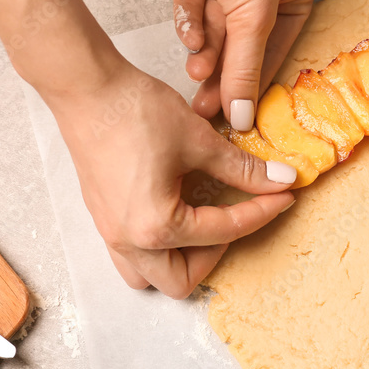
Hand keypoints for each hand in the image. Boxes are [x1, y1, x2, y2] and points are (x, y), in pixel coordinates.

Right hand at [45, 61, 296, 298]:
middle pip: (181, 281)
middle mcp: (129, 240)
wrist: (86, 87)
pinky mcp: (104, 218)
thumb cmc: (135, 111)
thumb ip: (243, 169)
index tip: (282, 196)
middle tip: (235, 219)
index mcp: (156, 226)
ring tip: (203, 223)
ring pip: (149, 276)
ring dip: (180, 261)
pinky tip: (177, 213)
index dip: (261, 211)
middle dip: (215, 256)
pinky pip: (132, 255)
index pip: (223, 231)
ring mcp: (111, 232)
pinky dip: (158, 249)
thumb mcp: (199, 141)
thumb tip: (282, 179)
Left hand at [167, 0, 317, 127]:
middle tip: (204, 106)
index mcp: (292, 3)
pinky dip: (190, 25)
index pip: (270, 56)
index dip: (249, 88)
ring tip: (195, 71)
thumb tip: (242, 116)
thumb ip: (244, 70)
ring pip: (213, 33)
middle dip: (219, 75)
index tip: (232, 117)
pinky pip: (193, 12)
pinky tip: (190, 39)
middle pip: (238, 48)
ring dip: (204, 54)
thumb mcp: (252, 17)